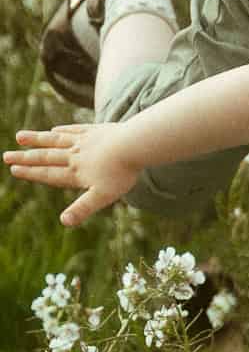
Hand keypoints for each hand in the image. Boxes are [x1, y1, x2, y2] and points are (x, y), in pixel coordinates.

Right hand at [4, 123, 141, 224]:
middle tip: (6, 155)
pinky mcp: (94, 131)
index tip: (14, 169)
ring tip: (19, 137)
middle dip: (26, 157)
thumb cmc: (121, 173)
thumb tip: (64, 222)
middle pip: (46, 156)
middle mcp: (75, 155)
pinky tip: (53, 130)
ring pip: (55, 140)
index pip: (49, 173)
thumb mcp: (102, 196)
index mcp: (76, 172)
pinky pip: (73, 130)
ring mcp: (83, 141)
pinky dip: (61, 131)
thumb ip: (83, 208)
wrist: (134, 145)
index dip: (31, 173)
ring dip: (37, 139)